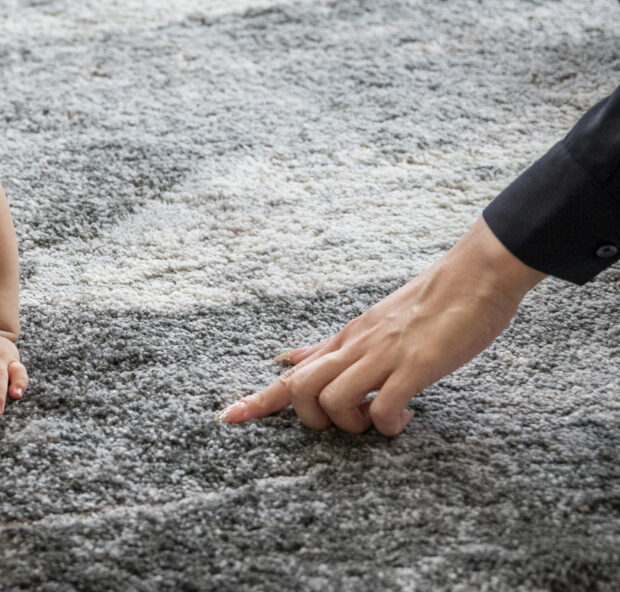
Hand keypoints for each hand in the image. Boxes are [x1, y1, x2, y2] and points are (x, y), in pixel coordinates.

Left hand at [218, 218, 545, 434]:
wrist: (475, 274)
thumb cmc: (430, 302)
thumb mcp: (367, 324)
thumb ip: (328, 347)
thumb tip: (286, 359)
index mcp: (344, 339)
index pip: (291, 373)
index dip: (258, 399)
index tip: (226, 417)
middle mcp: (355, 346)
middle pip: (299, 389)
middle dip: (311, 420)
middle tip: (347, 423)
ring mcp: (383, 355)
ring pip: (331, 399)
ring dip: (350, 425)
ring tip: (378, 420)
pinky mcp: (416, 365)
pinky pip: (383, 407)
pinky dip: (388, 426)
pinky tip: (406, 418)